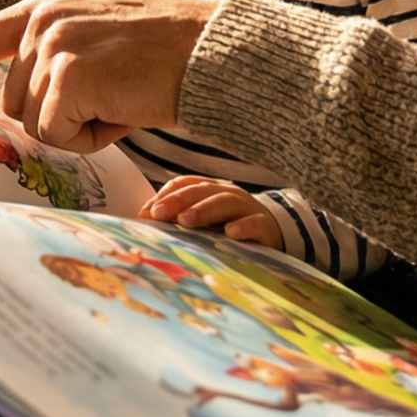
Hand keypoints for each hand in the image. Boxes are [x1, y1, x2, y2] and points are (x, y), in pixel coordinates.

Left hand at [0, 0, 215, 152]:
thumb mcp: (100, 36)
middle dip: (60, 115)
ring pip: (35, 122)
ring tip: (122, 97)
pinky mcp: (68, 76)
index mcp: (47, 6)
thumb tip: (26, 104)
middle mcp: (42, 20)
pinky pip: (57, 135)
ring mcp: (53, 45)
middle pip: (14, 101)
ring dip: (78, 127)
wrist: (213, 52)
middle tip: (112, 95)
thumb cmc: (167, 54)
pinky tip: (124, 108)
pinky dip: (91, 137)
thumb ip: (57, 55)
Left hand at [144, 176, 282, 249]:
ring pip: (224, 202)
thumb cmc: (229, 226)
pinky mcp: (265, 226)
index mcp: (209, 189)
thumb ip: (177, 217)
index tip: (145, 212)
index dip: (164, 195)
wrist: (272, 233)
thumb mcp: (203, 220)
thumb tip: (143, 217)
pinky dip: (243, 226)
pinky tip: (230, 233)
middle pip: (200, 190)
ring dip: (204, 210)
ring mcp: (247, 207)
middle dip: (177, 201)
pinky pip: (254, 223)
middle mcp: (227, 193)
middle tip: (158, 214)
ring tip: (185, 221)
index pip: (184, 184)